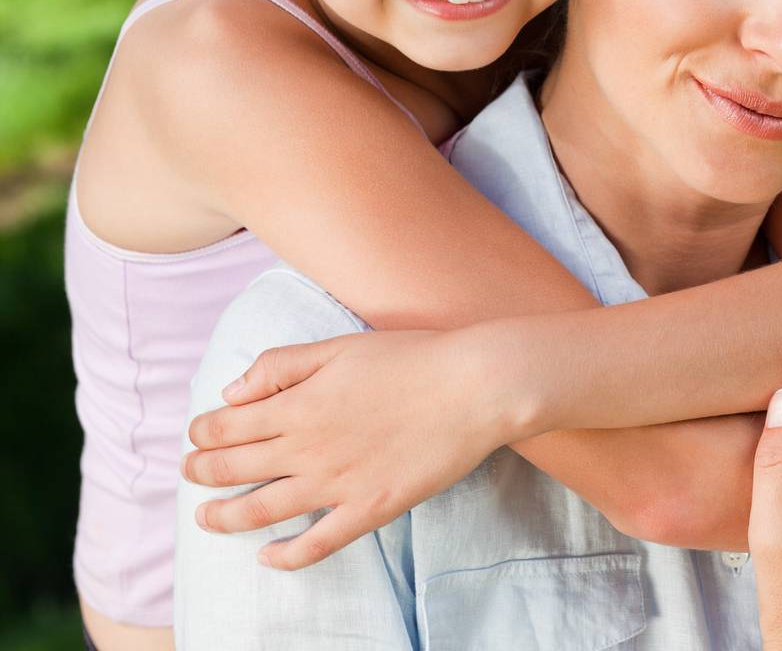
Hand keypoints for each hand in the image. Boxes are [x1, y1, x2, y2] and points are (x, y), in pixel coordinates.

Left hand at [181, 326, 510, 568]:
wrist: (472, 387)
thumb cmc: (410, 357)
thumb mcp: (338, 345)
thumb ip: (281, 366)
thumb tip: (231, 390)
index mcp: (300, 405)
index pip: (232, 425)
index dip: (205, 432)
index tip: (194, 434)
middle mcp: (310, 450)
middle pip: (239, 468)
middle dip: (203, 471)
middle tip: (186, 473)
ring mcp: (338, 485)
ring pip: (265, 510)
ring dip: (227, 516)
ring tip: (205, 518)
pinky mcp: (369, 510)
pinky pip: (318, 544)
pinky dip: (287, 556)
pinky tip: (268, 558)